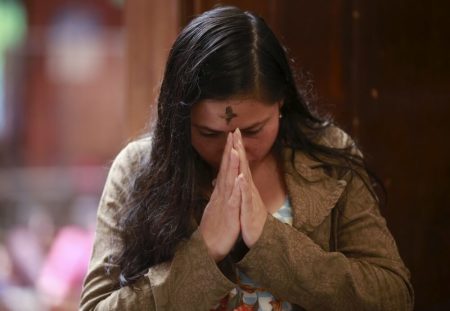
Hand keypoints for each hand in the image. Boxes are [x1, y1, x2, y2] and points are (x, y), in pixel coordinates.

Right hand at [199, 133, 240, 261]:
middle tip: (233, 132)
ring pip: (228, 181)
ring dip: (231, 165)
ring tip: (235, 149)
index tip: (232, 136)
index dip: (229, 151)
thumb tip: (218, 181)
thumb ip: (219, 193)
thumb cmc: (214, 227)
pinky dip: (236, 189)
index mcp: (221, 192)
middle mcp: (221, 194)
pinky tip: (239, 178)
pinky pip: (233, 200)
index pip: (225, 167)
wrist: (208, 247)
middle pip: (226, 169)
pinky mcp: (228, 214)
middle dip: (230, 150)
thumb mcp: (217, 207)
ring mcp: (224, 203)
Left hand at [233, 129, 267, 247]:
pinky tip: (241, 178)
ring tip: (236, 149)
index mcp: (243, 186)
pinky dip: (243, 188)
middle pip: (242, 165)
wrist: (258, 237)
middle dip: (239, 148)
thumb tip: (237, 175)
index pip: (238, 163)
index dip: (235, 148)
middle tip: (236, 131)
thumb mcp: (242, 200)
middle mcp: (247, 189)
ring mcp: (249, 198)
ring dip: (241, 164)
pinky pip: (245, 198)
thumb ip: (239, 187)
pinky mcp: (249, 210)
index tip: (232, 132)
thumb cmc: (248, 218)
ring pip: (244, 178)